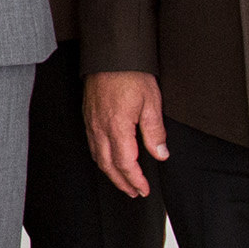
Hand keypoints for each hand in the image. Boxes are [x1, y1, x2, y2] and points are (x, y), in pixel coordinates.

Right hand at [84, 71, 167, 198]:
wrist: (110, 55)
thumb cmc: (131, 75)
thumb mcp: (152, 103)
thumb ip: (154, 132)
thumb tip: (160, 154)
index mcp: (117, 128)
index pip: (125, 164)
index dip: (135, 180)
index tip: (143, 189)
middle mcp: (100, 128)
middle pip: (108, 165)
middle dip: (121, 182)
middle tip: (134, 192)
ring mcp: (91, 122)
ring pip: (97, 156)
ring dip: (110, 172)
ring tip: (122, 180)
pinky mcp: (88, 116)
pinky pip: (92, 144)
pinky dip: (100, 158)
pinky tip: (108, 158)